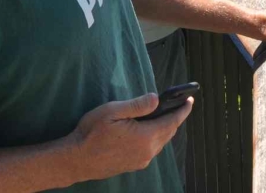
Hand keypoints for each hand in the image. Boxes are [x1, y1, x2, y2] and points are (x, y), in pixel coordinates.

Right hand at [70, 93, 190, 183]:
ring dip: (165, 129)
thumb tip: (156, 99)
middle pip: (168, 132)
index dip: (182, 110)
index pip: (171, 122)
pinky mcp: (133, 165)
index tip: (190, 101)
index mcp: (145, 137)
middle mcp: (147, 151)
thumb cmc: (91, 133)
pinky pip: (152, 149)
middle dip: (175, 118)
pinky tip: (149, 131)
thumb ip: (137, 105)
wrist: (75, 160)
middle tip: (179, 106)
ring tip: (165, 116)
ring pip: (161, 142)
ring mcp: (140, 160)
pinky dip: (156, 138)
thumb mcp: (112, 111)